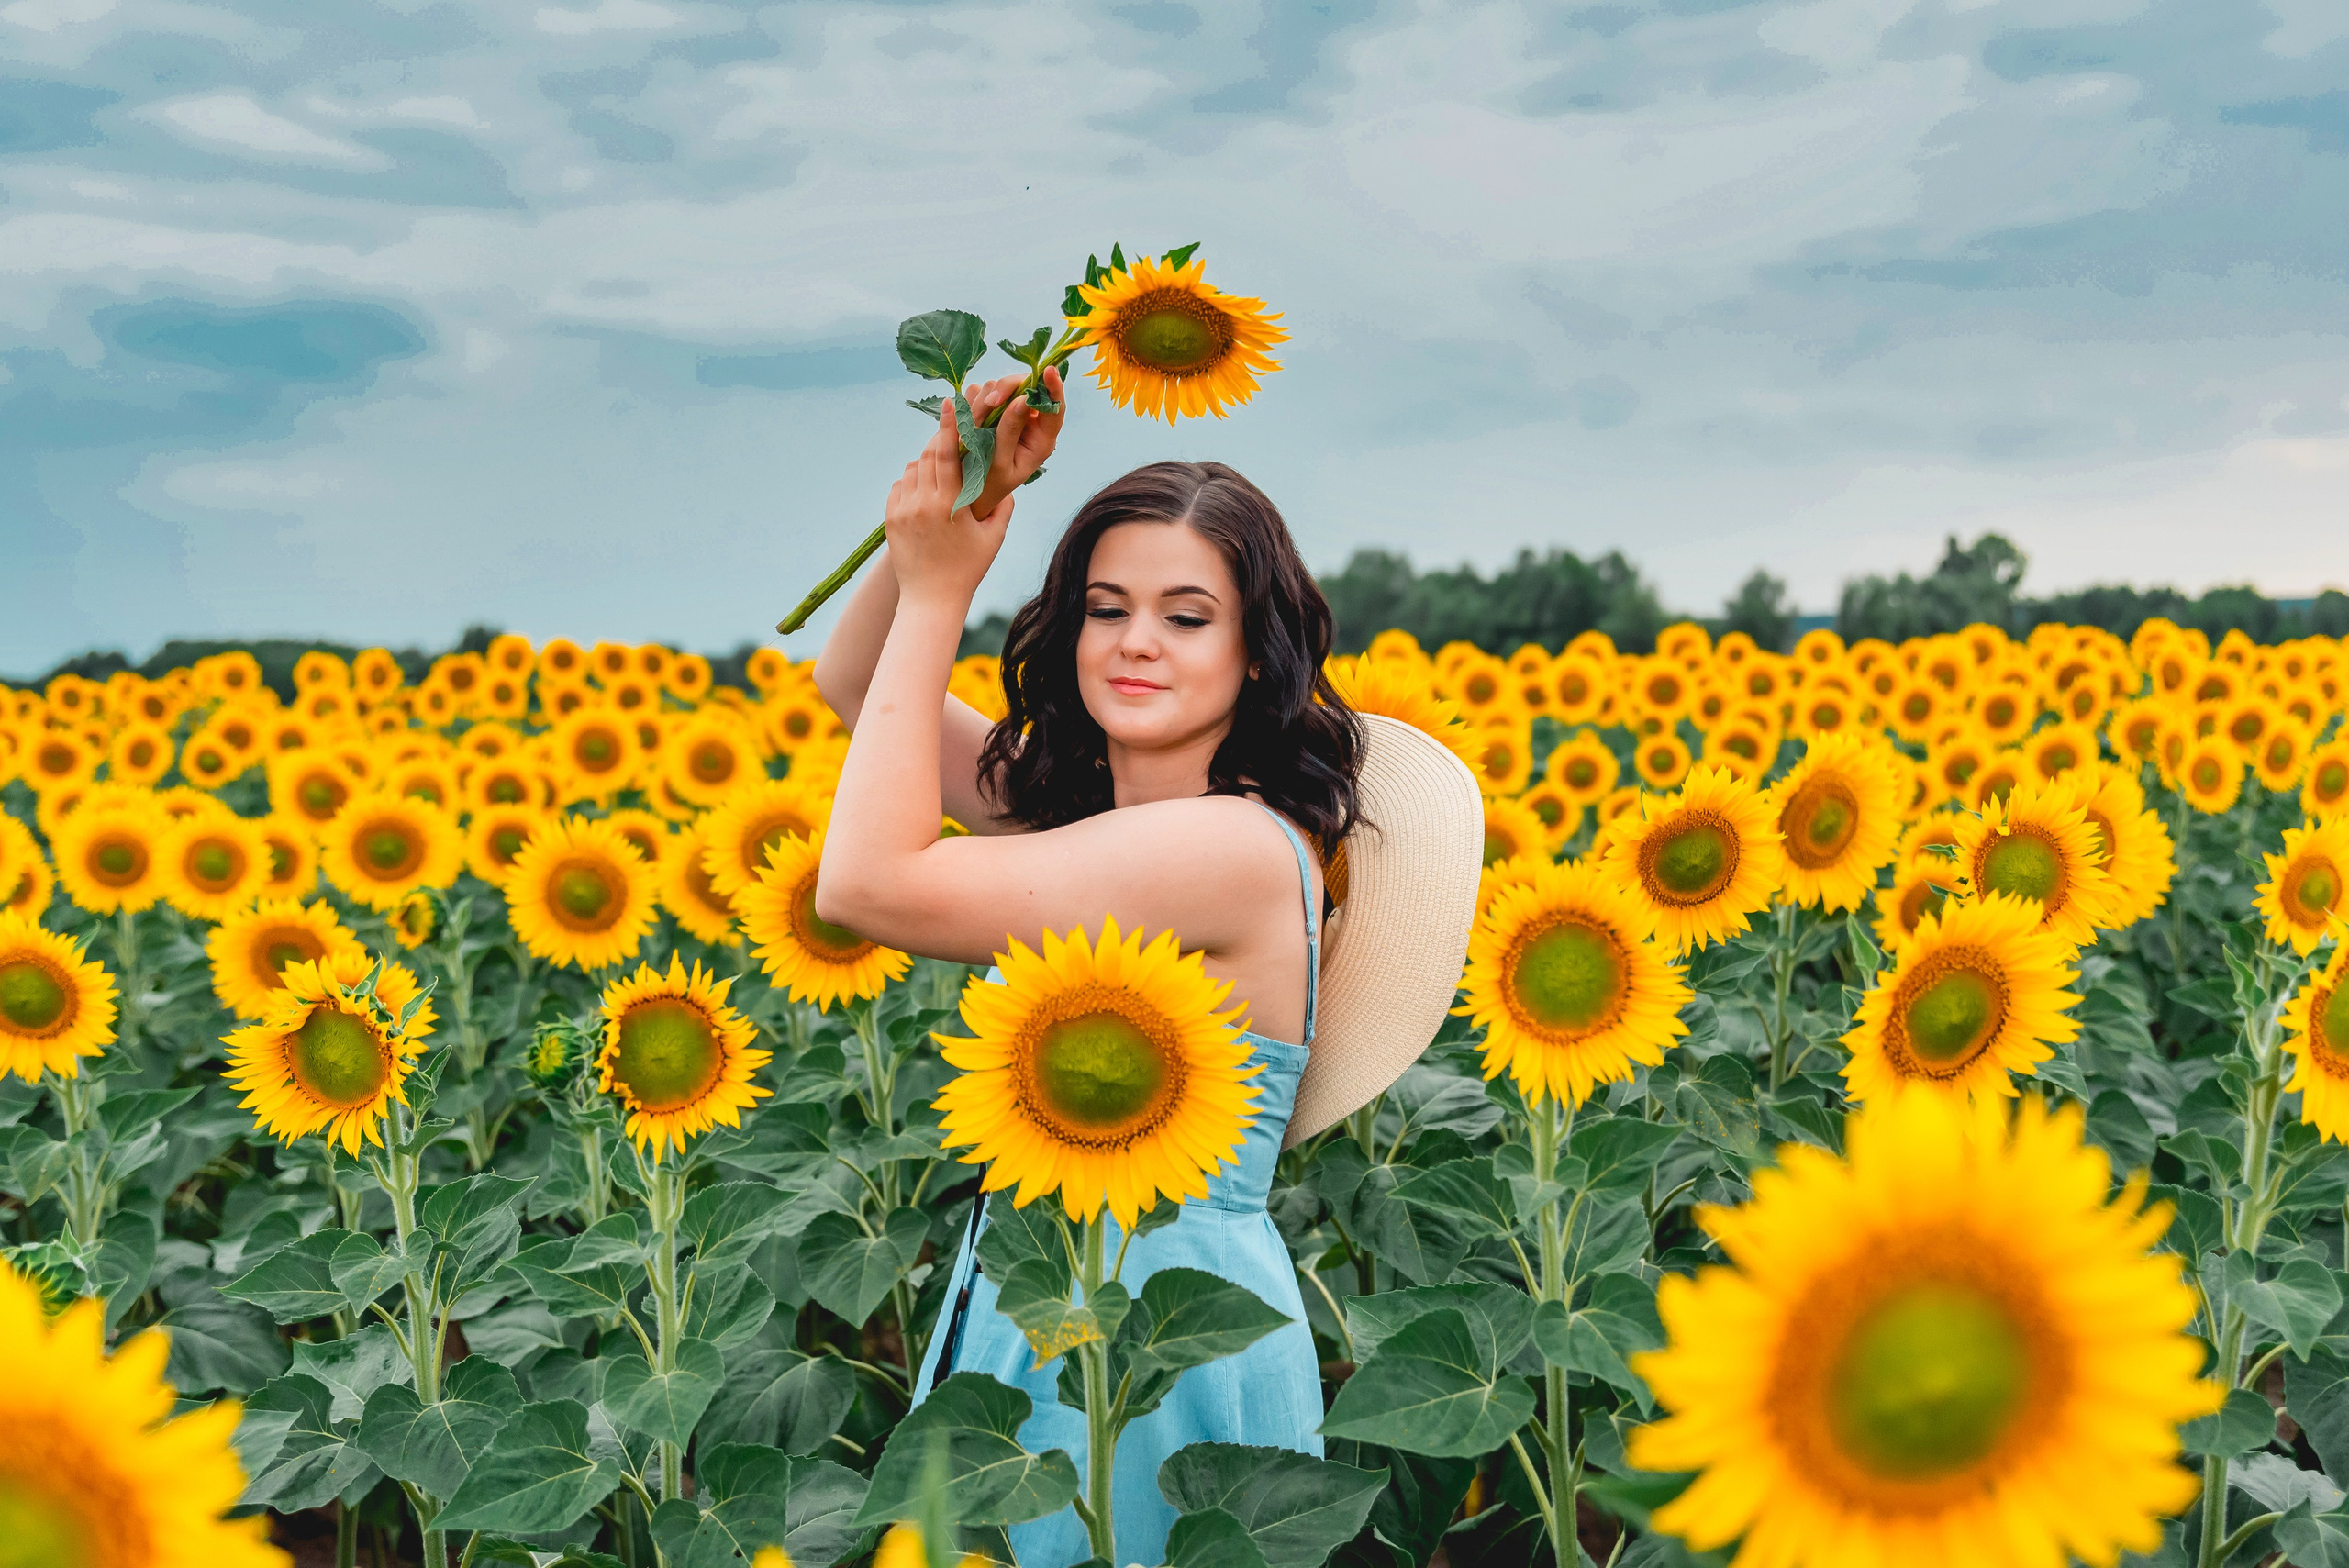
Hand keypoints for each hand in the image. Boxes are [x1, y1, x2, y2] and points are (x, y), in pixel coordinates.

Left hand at [885, 397, 1014, 606]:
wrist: (931, 600)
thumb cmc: (968, 569)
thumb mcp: (993, 538)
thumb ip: (1003, 508)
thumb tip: (1011, 486)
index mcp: (948, 504)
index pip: (945, 454)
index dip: (950, 426)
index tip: (953, 402)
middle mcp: (921, 503)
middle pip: (927, 456)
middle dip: (940, 439)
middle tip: (951, 427)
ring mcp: (902, 511)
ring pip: (912, 470)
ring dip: (926, 462)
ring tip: (942, 466)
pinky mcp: (890, 519)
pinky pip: (900, 487)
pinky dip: (912, 481)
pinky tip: (926, 488)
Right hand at [966, 365, 1064, 520]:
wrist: (967, 491)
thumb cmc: (988, 483)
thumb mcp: (1000, 461)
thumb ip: (1011, 430)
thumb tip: (1023, 400)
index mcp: (1041, 438)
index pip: (1054, 407)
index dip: (1053, 386)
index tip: (1049, 370)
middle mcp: (1028, 421)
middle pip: (1023, 386)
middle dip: (1004, 391)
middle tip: (989, 405)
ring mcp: (1008, 412)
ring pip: (998, 386)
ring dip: (982, 402)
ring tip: (971, 429)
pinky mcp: (988, 408)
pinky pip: (979, 392)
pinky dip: (970, 403)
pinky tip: (966, 424)